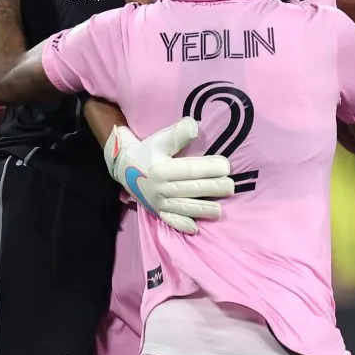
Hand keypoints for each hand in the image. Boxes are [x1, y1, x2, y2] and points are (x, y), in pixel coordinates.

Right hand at [104, 118, 234, 234]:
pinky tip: (194, 228)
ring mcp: (158, 202)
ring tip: (220, 210)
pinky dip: (181, 225)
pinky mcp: (157, 212)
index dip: (209, 168)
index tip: (226, 166)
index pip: (190, 169)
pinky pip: (170, 220)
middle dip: (212, 189)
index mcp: (161, 169)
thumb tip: (194, 126)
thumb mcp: (160, 139)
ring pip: (184, 207)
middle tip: (231, 187)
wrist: (124, 168)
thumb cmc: (147, 151)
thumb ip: (177, 134)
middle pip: (190, 189)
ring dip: (202, 210)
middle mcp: (160, 188)